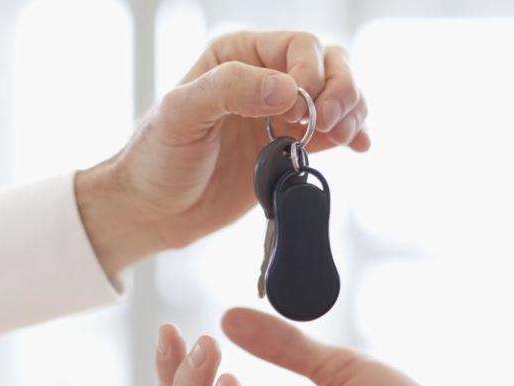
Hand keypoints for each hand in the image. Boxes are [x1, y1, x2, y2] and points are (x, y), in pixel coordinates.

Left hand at [76, 31, 369, 274]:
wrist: (155, 211)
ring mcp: (281, 115)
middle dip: (341, 90)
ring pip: (338, 96)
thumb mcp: (180, 115)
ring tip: (344, 136)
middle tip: (330, 123)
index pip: (297, 46)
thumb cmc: (157, 158)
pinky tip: (358, 146)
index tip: (302, 109)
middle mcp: (264, 79)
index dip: (311, 73)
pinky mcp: (291, 149)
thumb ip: (229, 90)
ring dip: (352, 111)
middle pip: (328, 65)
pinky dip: (353, 135)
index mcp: (237, 58)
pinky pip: (334, 133)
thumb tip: (287, 89)